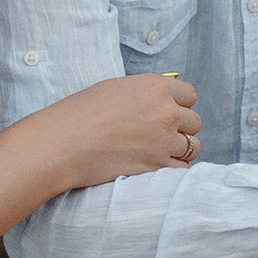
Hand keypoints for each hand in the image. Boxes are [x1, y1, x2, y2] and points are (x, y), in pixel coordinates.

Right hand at [35, 70, 199, 192]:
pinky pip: (181, 169)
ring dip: (180, 150)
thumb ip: (144, 94)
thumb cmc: (80, 113)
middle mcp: (166, 112)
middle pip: (194, 121)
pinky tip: (156, 167)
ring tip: (159, 152)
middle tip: (161, 135)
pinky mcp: (157, 166)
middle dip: (181, 128)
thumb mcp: (115, 89)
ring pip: (192, 146)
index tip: (170, 112)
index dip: (180, 104)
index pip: (190, 95)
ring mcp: (164, 140)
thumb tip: (159, 100)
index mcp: (155, 87)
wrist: (63, 143)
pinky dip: (172, 169)